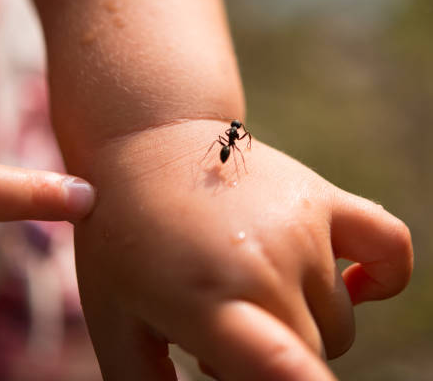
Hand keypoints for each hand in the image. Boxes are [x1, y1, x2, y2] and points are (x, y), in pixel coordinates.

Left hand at [74, 120, 411, 379]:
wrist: (146, 145)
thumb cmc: (120, 238)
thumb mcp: (112, 321)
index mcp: (209, 303)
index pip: (284, 372)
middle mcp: (266, 264)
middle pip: (309, 357)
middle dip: (267, 366)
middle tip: (213, 336)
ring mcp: (301, 225)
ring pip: (337, 321)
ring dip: (298, 326)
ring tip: (240, 297)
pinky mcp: (322, 197)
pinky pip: (391, 246)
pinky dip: (383, 278)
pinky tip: (354, 285)